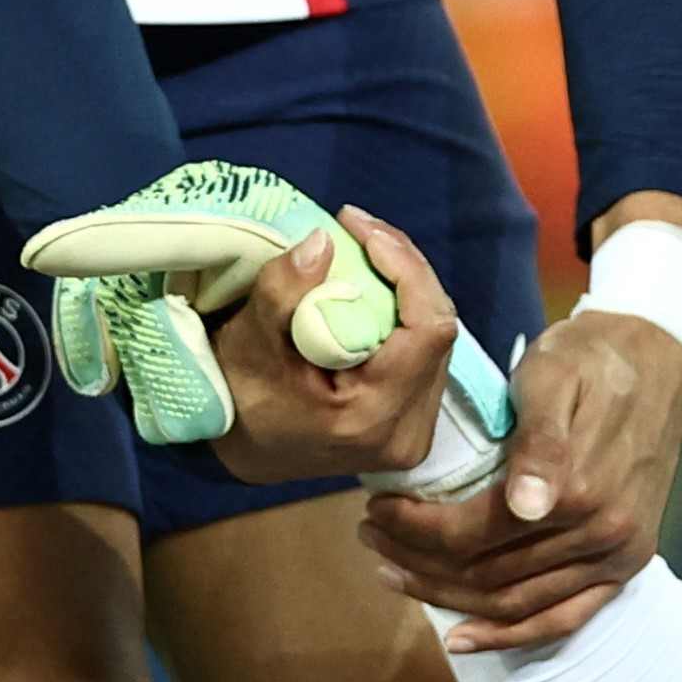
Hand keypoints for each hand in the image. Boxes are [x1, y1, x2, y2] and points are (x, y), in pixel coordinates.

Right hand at [26, 161, 411, 447]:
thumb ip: (284, 291)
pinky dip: (405, 314)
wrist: (246, 451)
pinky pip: (426, 354)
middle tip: (361, 230)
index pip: (428, 329)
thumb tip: (323, 240)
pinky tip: (375, 288)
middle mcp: (407, 433)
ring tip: (366, 250)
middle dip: (405, 270)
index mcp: (374, 418)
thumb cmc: (242, 397)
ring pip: (438, 339)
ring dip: (408, 288)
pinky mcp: (415, 425)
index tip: (361, 229)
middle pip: (439, 330)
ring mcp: (416, 434)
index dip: (406, 268)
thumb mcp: (249, 341)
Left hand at [371, 301, 681, 654]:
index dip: (415, 530)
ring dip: (449, 598)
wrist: (655, 357)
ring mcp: (617, 557)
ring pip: (514, 603)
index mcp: (578, 489)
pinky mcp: (626, 567)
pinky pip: (564, 619)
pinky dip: (509, 635)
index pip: (472, 534)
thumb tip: (526, 508)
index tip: (377, 508)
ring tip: (395, 574)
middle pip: (487, 574)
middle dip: (419, 562)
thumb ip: (539, 443)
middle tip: (372, 537)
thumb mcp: (552, 377)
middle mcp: (602, 535)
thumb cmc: (589, 359)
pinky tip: (461, 639)